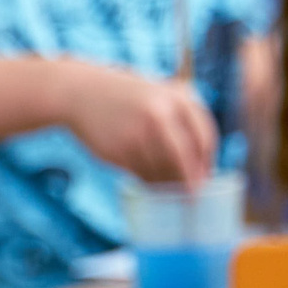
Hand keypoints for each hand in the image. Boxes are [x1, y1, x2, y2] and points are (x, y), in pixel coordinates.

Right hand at [58, 61, 216, 184]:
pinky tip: (146, 178)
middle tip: (192, 195)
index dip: (206, 162)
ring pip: (161, 170)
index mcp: (176, 98)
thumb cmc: (128, 97)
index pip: (204, 138)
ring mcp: (136, 133)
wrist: (81, 92)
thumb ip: (185, 116)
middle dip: (191, 180)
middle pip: (184, 158)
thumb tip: (202, 165)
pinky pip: (140, 174)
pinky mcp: (117, 150)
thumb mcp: (162, 93)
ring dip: (166, 183)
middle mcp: (158, 114)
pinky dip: (147, 180)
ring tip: (165, 185)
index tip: (205, 177)